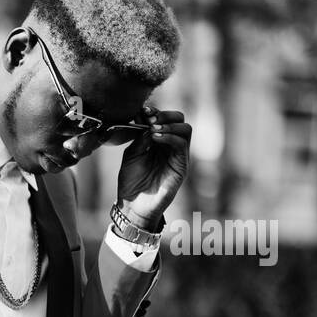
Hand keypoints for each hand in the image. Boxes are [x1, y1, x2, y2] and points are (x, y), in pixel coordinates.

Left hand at [116, 106, 191, 228]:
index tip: (143, 111)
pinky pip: (182, 145)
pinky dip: (170, 137)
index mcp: (158, 142)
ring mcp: (177, 156)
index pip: (164, 119)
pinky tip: (156, 138)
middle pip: (179, 120)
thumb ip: (140, 138)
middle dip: (165, 115)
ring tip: (153, 129)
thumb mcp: (132, 154)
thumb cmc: (131, 181)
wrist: (133, 205)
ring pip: (185, 129)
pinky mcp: (181, 166)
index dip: (155, 112)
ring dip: (169, 125)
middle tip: (150, 119)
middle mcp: (170, 146)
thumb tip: (148, 122)